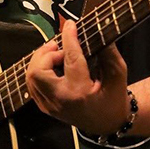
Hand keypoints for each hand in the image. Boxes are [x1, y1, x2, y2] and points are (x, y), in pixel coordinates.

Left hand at [26, 20, 129, 135]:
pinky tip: (53, 67)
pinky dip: (39, 71)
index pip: (70, 59)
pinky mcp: (45, 107)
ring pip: (31, 77)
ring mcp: (50, 106)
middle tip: (60, 47)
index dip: (69, 38)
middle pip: (38, 71)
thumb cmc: (114, 98)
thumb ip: (108, 52)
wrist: (108, 123)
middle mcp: (61, 100)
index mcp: (80, 92)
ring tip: (57, 55)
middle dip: (46, 54)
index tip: (70, 24)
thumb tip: (97, 30)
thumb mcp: (119, 74)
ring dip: (41, 61)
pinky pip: (33, 84)